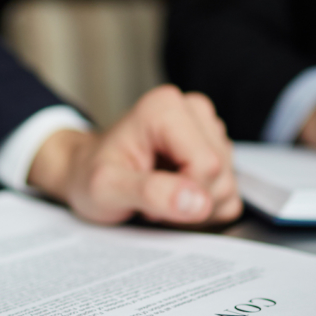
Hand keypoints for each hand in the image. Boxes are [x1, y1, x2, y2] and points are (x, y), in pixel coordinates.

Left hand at [28, 86, 240, 225]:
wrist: (85, 172)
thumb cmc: (90, 175)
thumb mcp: (106, 188)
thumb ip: (151, 193)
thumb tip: (198, 202)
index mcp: (166, 108)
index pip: (206, 165)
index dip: (182, 195)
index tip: (147, 199)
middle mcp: (193, 111)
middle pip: (222, 176)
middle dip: (189, 202)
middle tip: (151, 200)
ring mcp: (208, 130)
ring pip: (229, 187)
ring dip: (195, 207)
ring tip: (160, 196)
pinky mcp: (217, 150)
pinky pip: (230, 194)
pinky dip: (203, 207)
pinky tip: (175, 197)